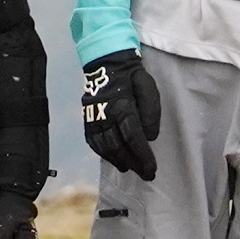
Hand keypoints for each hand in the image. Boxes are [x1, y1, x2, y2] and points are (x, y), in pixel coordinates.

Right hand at [78, 49, 161, 182]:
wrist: (106, 63)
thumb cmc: (132, 77)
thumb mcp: (149, 88)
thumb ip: (151, 113)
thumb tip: (150, 137)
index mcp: (122, 108)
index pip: (134, 138)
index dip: (143, 156)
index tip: (152, 169)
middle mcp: (105, 116)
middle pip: (119, 147)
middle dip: (134, 163)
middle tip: (146, 174)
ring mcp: (94, 119)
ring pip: (105, 147)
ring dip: (118, 161)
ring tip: (130, 168)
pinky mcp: (88, 120)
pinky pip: (94, 142)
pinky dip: (103, 153)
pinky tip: (113, 159)